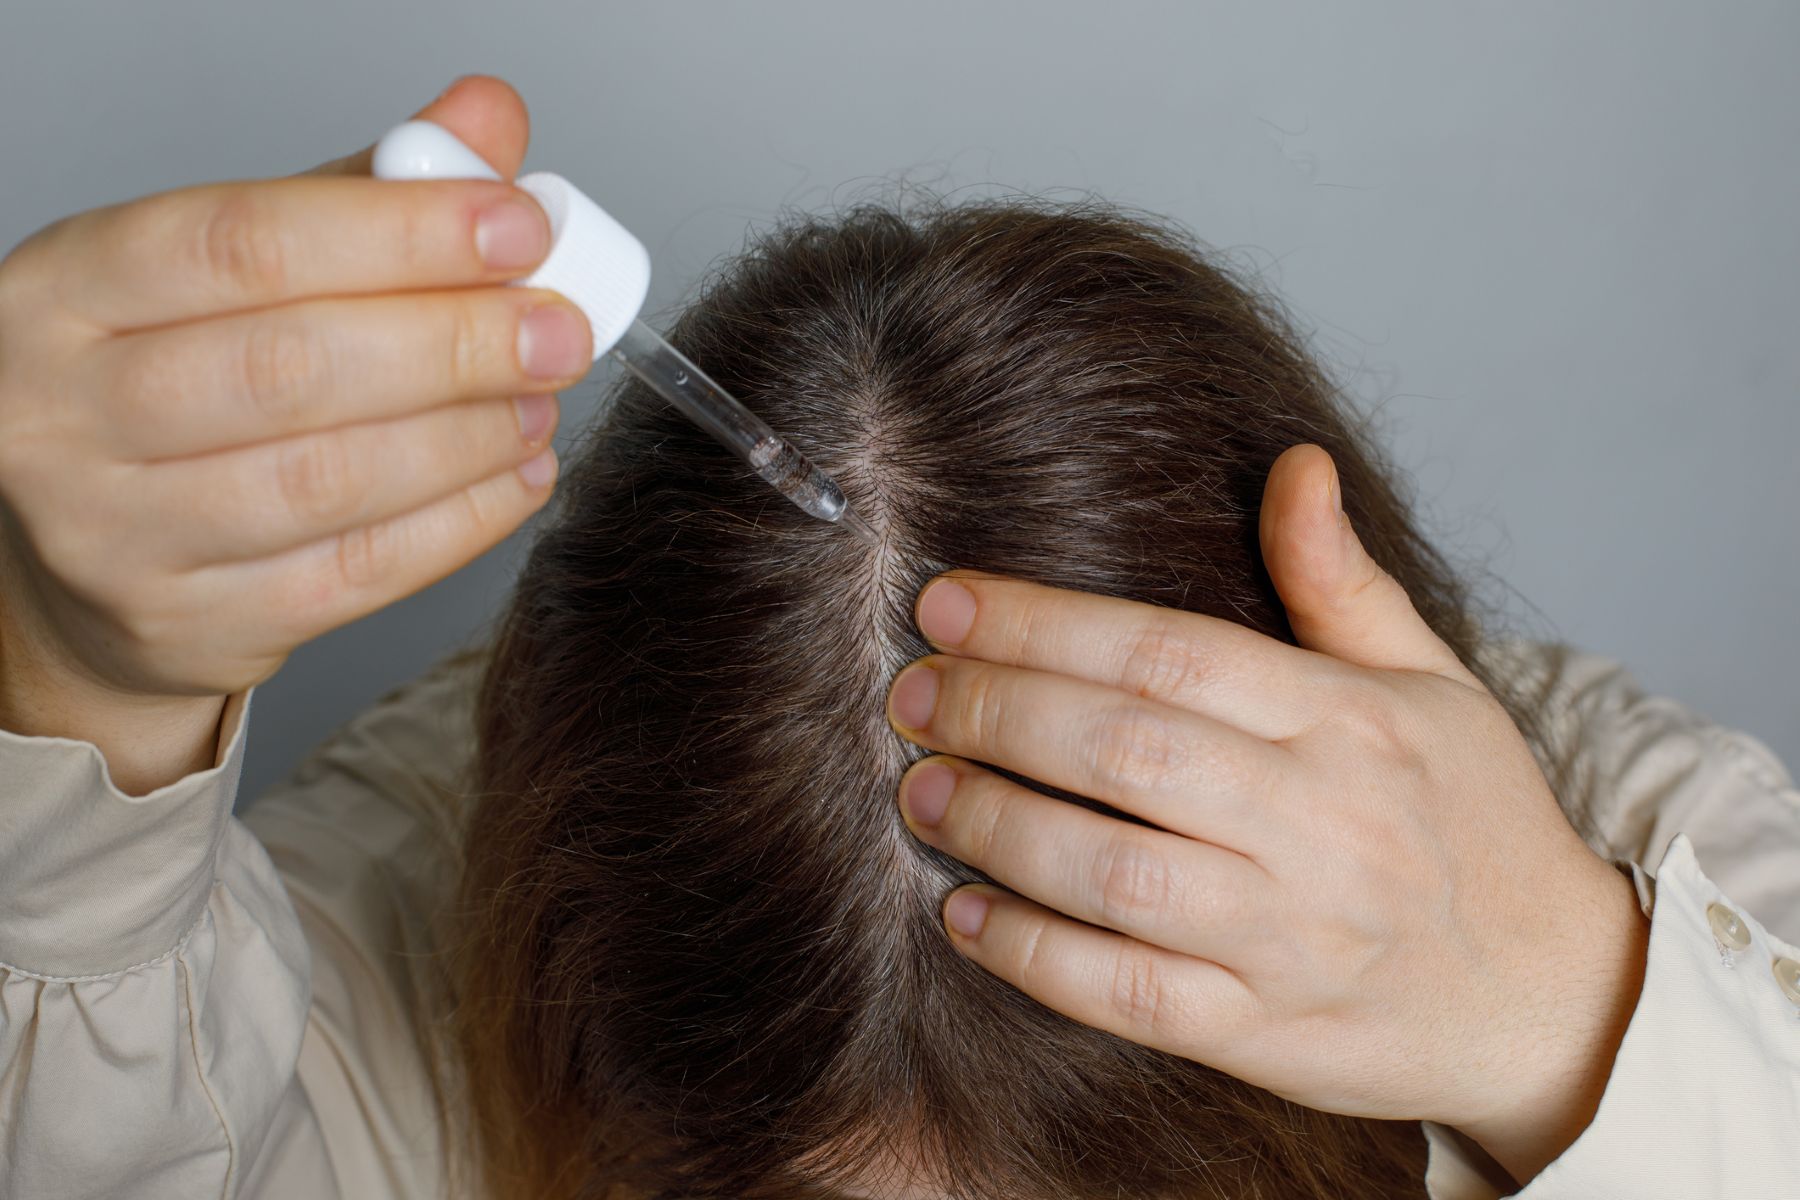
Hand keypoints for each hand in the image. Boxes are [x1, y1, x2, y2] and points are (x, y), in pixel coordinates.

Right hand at [0, 76, 588, 790]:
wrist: (81, 558)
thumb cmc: (168, 382)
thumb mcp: (230, 270)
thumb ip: (358, 194)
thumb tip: (486, 121)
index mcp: (68, 289)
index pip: (242, 243)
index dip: (400, 234)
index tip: (518, 229)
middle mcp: (65, 413)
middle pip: (290, 368)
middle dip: (455, 344)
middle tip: (560, 331)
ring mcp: (117, 534)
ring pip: (330, 480)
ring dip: (469, 436)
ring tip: (543, 401)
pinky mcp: (193, 622)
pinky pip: (358, 573)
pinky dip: (462, 522)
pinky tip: (519, 475)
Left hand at [886, 444, 1649, 1187]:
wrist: (1556, 996)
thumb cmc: (1478, 821)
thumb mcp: (1432, 684)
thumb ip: (1342, 582)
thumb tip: (1292, 462)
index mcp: (1350, 721)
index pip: (1169, 653)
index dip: (1043, 623)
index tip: (947, 602)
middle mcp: (1322, 824)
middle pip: (1126, 752)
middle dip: (996, 713)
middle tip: (910, 693)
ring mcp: (1293, 938)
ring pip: (1115, 873)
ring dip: (997, 826)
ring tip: (920, 790)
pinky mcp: (1267, 1035)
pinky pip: (1130, 996)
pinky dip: (1035, 955)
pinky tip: (965, 915)